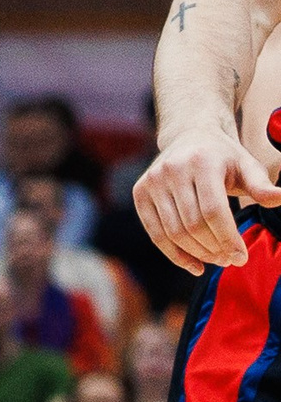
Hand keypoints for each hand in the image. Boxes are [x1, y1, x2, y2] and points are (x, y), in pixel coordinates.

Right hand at [134, 128, 278, 274]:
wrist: (189, 136)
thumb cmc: (223, 157)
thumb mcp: (246, 166)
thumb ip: (262, 186)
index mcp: (202, 162)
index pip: (213, 210)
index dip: (227, 238)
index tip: (240, 257)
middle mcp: (172, 170)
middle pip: (192, 224)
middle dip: (213, 248)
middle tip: (229, 260)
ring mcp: (152, 182)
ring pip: (173, 232)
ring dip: (197, 253)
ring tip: (216, 260)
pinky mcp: (140, 192)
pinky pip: (155, 233)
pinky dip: (174, 254)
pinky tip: (194, 264)